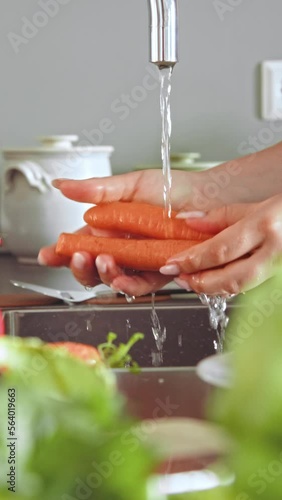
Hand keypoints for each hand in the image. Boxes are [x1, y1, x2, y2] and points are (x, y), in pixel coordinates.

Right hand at [38, 170, 183, 293]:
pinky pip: (142, 286)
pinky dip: (130, 285)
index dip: (60, 252)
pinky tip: (124, 277)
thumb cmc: (171, 189)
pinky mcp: (160, 272)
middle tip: (77, 255)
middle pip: (91, 268)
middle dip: (79, 267)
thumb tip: (62, 186)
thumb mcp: (130, 185)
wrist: (208, 196)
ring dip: (103, 275)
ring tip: (102, 260)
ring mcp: (140, 263)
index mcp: (108, 230)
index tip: (46, 255)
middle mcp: (121, 249)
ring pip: (113, 280)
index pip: (78, 244)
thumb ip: (96, 190)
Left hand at [160, 195, 281, 294]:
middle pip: (231, 279)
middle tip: (181, 278)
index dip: (191, 260)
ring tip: (195, 280)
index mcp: (268, 226)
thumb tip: (188, 221)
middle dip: (200, 283)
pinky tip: (220, 281)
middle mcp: (278, 251)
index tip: (172, 263)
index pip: (219, 250)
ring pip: (243, 288)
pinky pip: (255, 287)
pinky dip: (234, 286)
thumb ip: (223, 216)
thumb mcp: (259, 204)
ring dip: (215, 288)